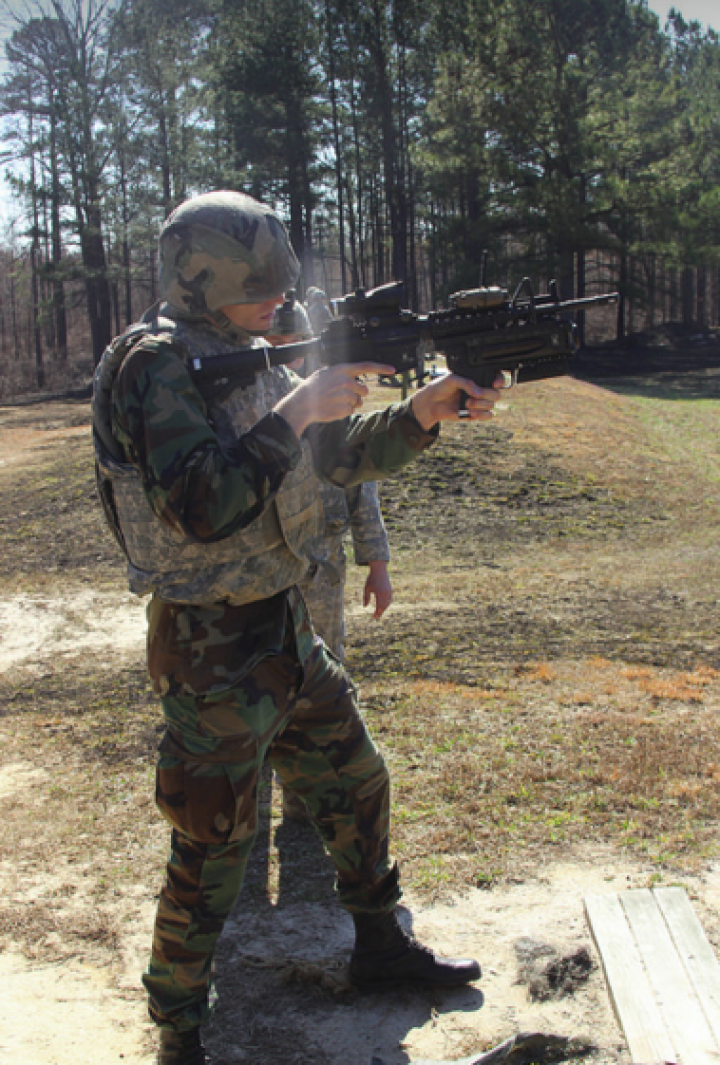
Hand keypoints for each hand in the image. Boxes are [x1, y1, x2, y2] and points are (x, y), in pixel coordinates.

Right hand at [274, 362, 395, 436]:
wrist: (301, 405)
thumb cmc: (311, 388)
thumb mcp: (324, 373)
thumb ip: (341, 373)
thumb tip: (354, 377)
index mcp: (342, 370)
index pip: (366, 366)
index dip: (381, 368)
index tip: (393, 370)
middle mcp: (346, 381)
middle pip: (364, 390)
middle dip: (357, 394)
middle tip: (342, 396)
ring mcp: (346, 396)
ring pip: (358, 402)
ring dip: (350, 404)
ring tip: (334, 402)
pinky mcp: (345, 409)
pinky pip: (351, 411)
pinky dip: (344, 412)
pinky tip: (332, 409)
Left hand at [363, 560, 392, 618]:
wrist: (379, 570)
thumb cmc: (371, 579)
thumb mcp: (366, 588)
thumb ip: (366, 597)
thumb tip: (365, 606)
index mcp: (379, 593)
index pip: (379, 606)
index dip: (377, 612)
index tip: (374, 616)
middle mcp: (385, 593)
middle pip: (384, 606)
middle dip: (380, 612)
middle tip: (376, 617)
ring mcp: (389, 592)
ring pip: (387, 603)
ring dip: (384, 609)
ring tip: (379, 612)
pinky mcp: (390, 590)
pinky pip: (390, 599)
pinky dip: (387, 604)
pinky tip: (383, 606)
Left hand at [410, 372, 508, 430]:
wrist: (431, 403)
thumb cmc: (440, 387)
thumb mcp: (452, 379)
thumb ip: (466, 383)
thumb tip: (479, 393)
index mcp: (477, 378)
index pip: (496, 378)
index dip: (499, 380)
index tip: (494, 383)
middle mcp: (480, 390)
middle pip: (497, 394)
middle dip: (488, 394)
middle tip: (475, 394)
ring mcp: (478, 403)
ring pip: (492, 405)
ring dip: (480, 405)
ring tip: (467, 403)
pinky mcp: (475, 414)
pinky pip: (488, 416)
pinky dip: (481, 414)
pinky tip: (470, 412)